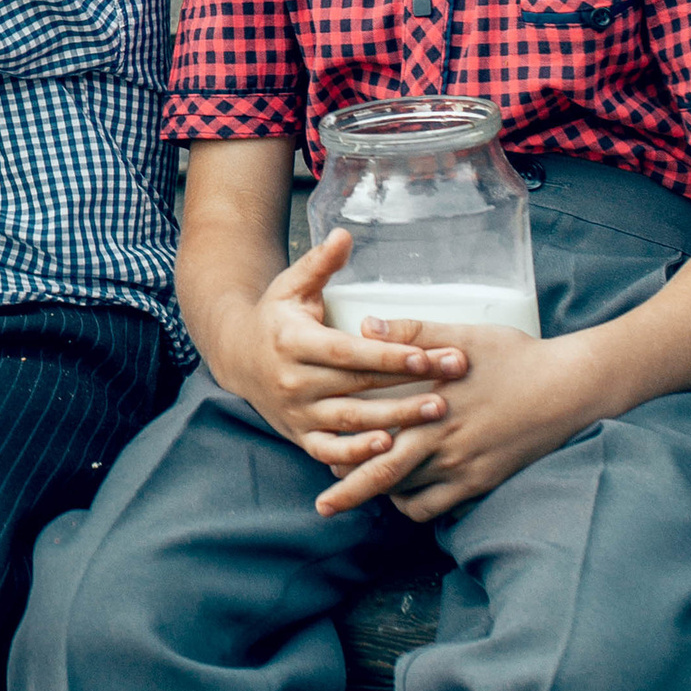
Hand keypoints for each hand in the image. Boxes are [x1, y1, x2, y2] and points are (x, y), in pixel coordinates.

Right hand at [220, 231, 468, 478]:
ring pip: (350, 422)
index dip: (388, 354)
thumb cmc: (275, 317)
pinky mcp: (298, 435)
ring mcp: (295, 412)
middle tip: (453, 376)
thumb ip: (320, 263)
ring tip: (437, 411)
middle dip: (410, 382)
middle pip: (358, 385)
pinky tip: (390, 449)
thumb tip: (345, 234)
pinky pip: (329, 452)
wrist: (236, 356)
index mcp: (293, 341)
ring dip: (395, 419)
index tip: (428, 353)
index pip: (347, 351)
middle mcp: (293, 380)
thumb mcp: (291, 285)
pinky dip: (357, 455)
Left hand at [307, 321, 591, 521]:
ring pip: (411, 497)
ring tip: (366, 489)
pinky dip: (418, 505)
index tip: (317, 454)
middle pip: (385, 479)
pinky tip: (408, 494)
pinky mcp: (484, 481)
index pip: (376, 440)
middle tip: (324, 506)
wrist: (570, 387)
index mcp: (432, 408)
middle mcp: (445, 445)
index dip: (343, 453)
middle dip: (350, 494)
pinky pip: (440, 507)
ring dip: (385, 495)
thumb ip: (413, 334)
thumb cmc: (516, 356)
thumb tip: (366, 325)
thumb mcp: (463, 336)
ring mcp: (466, 468)